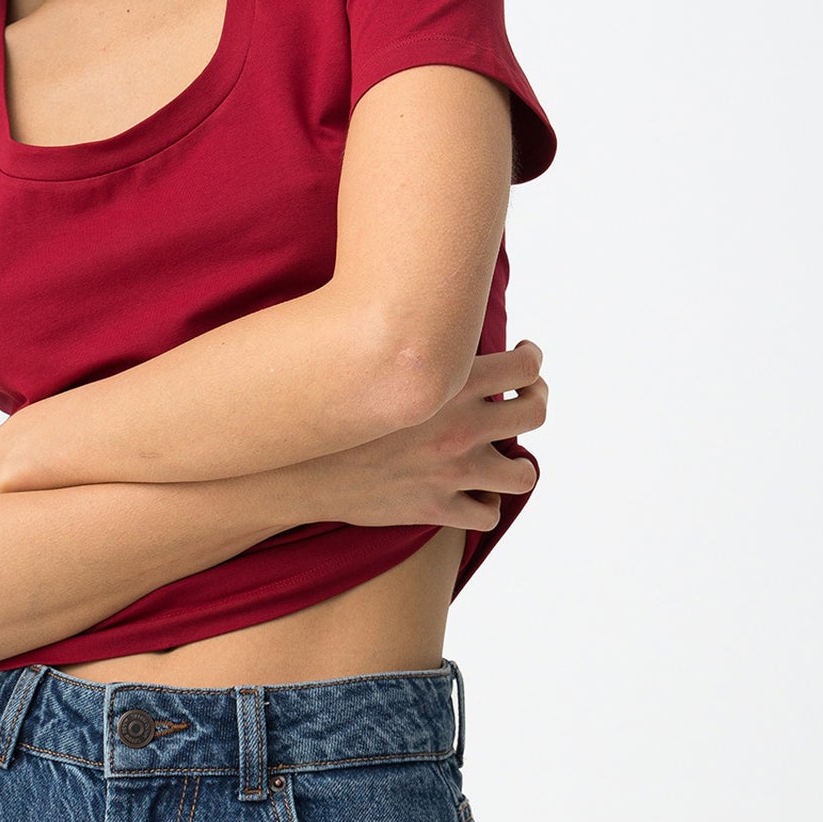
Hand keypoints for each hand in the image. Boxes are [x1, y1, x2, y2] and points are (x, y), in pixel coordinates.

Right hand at [289, 340, 547, 530]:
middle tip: (524, 399)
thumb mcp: (372, 354)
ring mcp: (450, 470)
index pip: (526, 366)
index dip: (532, 361)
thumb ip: (412, 339)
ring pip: (522, 474)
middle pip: (535, 412)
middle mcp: (460, 425)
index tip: (526, 359)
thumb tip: (426, 307)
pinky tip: (472, 494)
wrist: (287, 462)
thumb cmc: (325, 398)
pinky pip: (485, 514)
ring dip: (518, 466)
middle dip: (535, 401)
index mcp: (451, 380)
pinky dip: (484, 504)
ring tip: (506, 460)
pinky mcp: (433, 507)